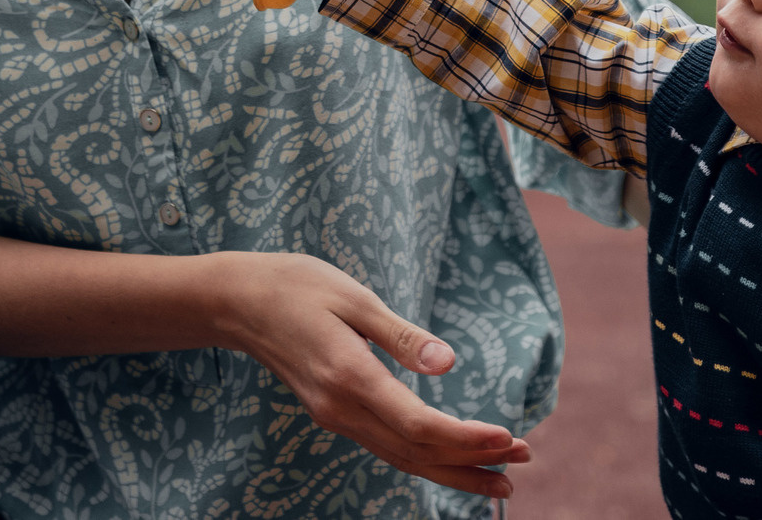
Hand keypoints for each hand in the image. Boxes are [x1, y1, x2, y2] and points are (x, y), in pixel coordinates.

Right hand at [211, 251, 529, 499]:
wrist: (238, 303)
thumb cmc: (297, 286)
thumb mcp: (353, 298)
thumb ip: (401, 335)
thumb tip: (447, 363)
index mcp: (350, 378)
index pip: (418, 426)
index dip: (466, 439)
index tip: (509, 438)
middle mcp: (342, 409)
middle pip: (416, 453)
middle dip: (472, 462)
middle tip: (523, 459)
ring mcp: (335, 417)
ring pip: (402, 458)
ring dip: (453, 468)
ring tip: (501, 475)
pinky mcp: (334, 413)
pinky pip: (387, 447)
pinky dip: (425, 458)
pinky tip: (451, 458)